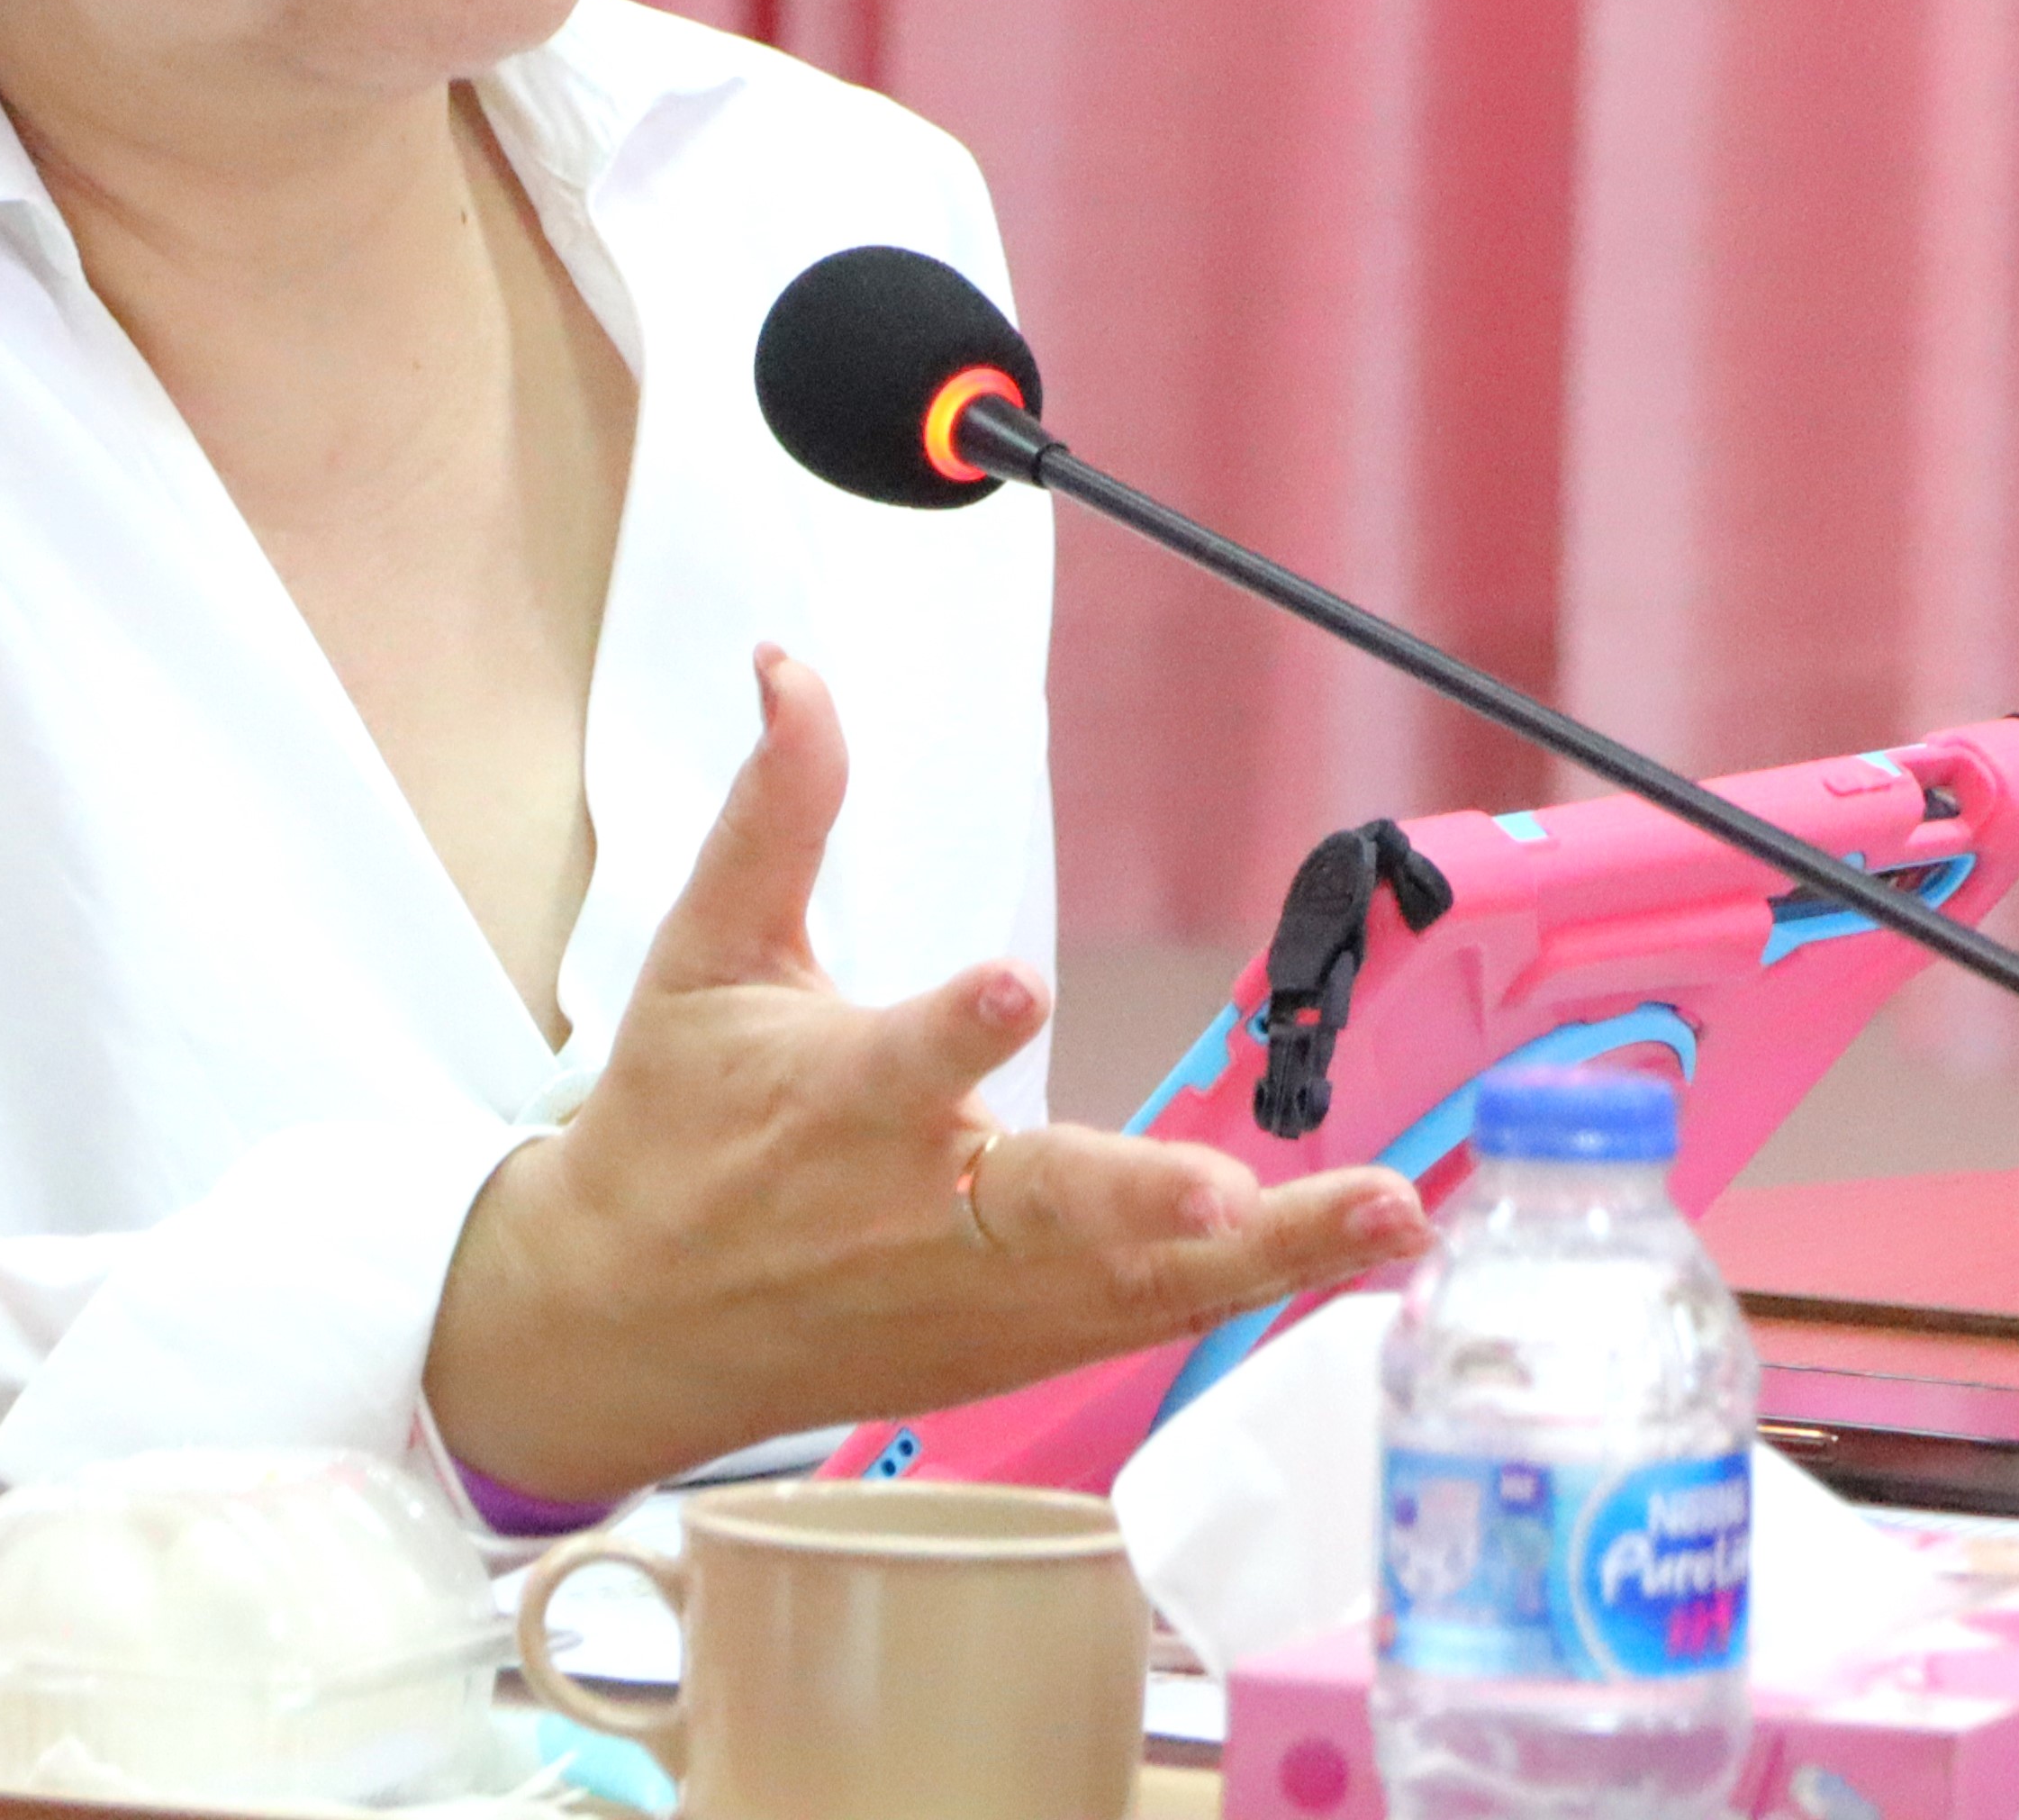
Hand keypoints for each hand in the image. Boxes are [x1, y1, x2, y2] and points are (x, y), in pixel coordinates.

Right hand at [423, 646, 1431, 1502]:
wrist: (623, 1328)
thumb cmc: (672, 1130)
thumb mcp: (710, 957)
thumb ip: (778, 812)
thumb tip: (794, 667)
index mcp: (837, 1104)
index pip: (903, 1061)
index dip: (957, 1026)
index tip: (1014, 986)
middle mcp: (918, 1211)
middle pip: (1045, 1211)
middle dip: (1142, 1202)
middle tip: (1230, 1194)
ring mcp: (978, 1299)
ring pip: (1132, 1288)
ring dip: (1271, 1258)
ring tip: (1395, 1217)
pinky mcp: (1015, 1350)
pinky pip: (1150, 1324)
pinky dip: (1258, 1295)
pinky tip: (1366, 1258)